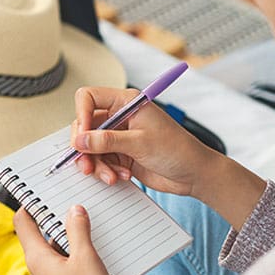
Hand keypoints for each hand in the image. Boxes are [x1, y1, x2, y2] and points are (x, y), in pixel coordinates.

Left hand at [14, 205, 151, 274]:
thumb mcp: (87, 258)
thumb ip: (78, 230)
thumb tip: (73, 210)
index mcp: (37, 260)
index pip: (22, 223)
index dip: (30, 205)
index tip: (41, 191)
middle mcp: (37, 273)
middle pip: (39, 237)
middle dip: (55, 220)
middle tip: (74, 204)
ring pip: (53, 253)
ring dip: (68, 239)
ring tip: (89, 227)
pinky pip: (62, 268)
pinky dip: (74, 257)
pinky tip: (94, 255)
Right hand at [70, 86, 221, 196]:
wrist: (194, 174)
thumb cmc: (178, 150)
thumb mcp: (140, 143)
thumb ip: (107, 141)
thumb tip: (80, 140)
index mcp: (126, 103)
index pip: (89, 98)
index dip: (81, 116)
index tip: (82, 138)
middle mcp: (120, 117)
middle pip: (85, 126)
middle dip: (85, 148)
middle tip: (87, 165)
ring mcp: (119, 137)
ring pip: (90, 148)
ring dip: (97, 164)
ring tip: (110, 175)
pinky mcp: (120, 154)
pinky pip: (101, 161)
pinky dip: (106, 171)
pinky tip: (120, 176)